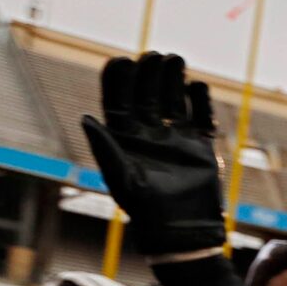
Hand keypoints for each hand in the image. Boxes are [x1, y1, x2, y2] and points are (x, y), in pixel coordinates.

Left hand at [80, 52, 226, 260]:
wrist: (183, 229)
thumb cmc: (146, 208)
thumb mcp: (120, 177)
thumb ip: (104, 147)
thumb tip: (85, 117)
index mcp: (123, 137)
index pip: (117, 99)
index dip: (118, 79)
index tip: (123, 60)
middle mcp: (148, 133)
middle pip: (147, 94)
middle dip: (150, 73)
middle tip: (155, 56)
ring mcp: (175, 138)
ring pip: (173, 100)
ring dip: (174, 79)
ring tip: (177, 60)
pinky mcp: (200, 146)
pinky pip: (201, 117)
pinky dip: (201, 101)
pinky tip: (199, 86)